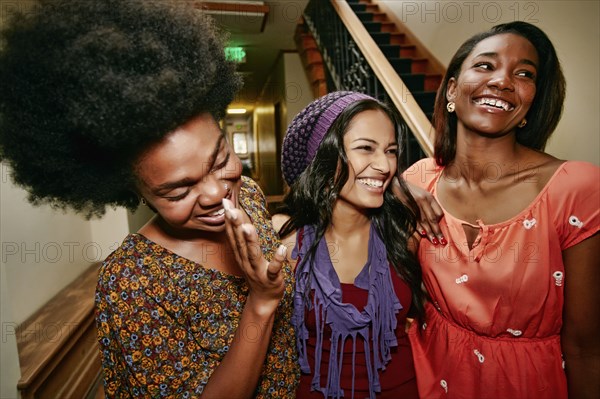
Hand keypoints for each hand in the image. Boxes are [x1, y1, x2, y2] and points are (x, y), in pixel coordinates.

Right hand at [223, 199, 284, 314]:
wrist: (263, 300)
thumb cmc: (256, 273)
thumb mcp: (245, 255)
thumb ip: (242, 238)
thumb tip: (237, 217)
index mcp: (240, 255)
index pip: (233, 234)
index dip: (229, 219)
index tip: (226, 202)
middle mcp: (246, 262)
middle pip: (240, 242)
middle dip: (235, 225)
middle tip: (231, 210)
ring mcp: (258, 271)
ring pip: (253, 255)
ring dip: (250, 241)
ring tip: (248, 227)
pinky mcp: (271, 279)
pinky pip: (274, 269)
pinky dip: (278, 260)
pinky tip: (282, 249)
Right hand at [393, 177, 445, 244]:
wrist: (395, 183)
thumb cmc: (409, 190)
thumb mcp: (422, 194)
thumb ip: (428, 205)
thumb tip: (435, 219)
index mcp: (429, 197)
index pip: (439, 213)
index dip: (440, 223)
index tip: (441, 232)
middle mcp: (424, 200)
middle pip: (433, 219)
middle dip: (438, 231)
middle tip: (442, 242)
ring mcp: (415, 203)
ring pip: (424, 220)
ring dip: (429, 232)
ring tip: (434, 241)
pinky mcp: (406, 205)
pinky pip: (414, 218)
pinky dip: (418, 227)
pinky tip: (423, 234)